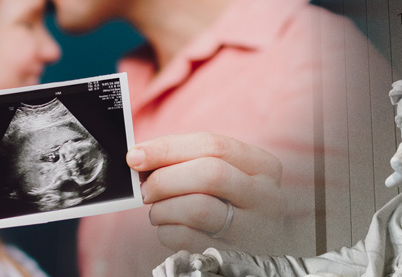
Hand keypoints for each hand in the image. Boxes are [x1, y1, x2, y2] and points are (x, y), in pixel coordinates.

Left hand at [128, 132, 285, 251]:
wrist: (265, 246)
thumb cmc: (236, 201)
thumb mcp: (230, 174)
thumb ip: (192, 160)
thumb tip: (141, 157)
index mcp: (263, 166)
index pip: (212, 146)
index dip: (168, 148)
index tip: (136, 155)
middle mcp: (265, 197)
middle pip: (208, 174)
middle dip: (165, 178)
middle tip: (145, 188)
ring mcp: (253, 229)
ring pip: (198, 208)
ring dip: (164, 207)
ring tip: (156, 209)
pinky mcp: (233, 256)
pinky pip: (188, 239)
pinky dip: (167, 231)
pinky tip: (168, 227)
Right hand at [153, 249, 220, 276]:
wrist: (203, 265)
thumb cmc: (205, 263)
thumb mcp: (207, 263)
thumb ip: (204, 263)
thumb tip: (197, 264)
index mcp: (181, 256)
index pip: (170, 261)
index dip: (170, 272)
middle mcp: (172, 260)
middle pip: (160, 267)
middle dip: (164, 276)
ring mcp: (168, 267)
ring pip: (157, 271)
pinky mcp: (167, 272)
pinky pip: (159, 275)